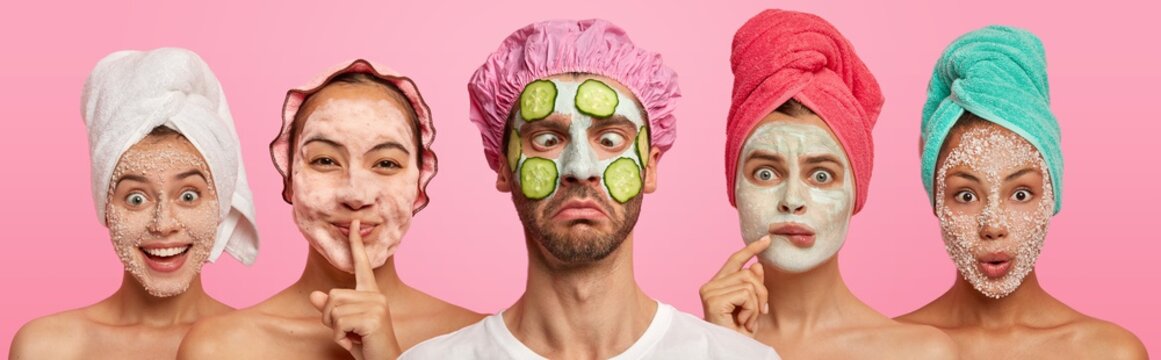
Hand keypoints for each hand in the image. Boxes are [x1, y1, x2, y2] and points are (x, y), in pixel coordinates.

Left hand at [310, 219, 399, 358]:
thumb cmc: (366, 344)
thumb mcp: (344, 325)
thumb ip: (330, 309)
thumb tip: (315, 296)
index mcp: (371, 293)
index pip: (362, 264)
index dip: (355, 243)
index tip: (354, 223)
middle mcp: (375, 295)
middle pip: (332, 295)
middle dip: (329, 318)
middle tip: (346, 331)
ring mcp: (376, 305)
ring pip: (332, 310)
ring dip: (334, 329)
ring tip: (351, 336)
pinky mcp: (373, 317)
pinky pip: (338, 323)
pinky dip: (339, 336)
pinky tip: (354, 341)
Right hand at [699, 236, 770, 336]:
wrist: (730, 352)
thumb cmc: (737, 334)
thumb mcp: (750, 306)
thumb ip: (752, 285)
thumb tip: (757, 264)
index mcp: (716, 285)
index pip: (734, 260)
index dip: (751, 249)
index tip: (767, 239)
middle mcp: (709, 286)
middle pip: (748, 273)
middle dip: (762, 293)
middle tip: (760, 313)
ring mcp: (709, 291)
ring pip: (749, 283)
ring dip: (756, 305)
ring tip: (748, 320)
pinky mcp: (713, 299)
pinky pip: (745, 294)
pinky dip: (751, 309)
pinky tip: (743, 322)